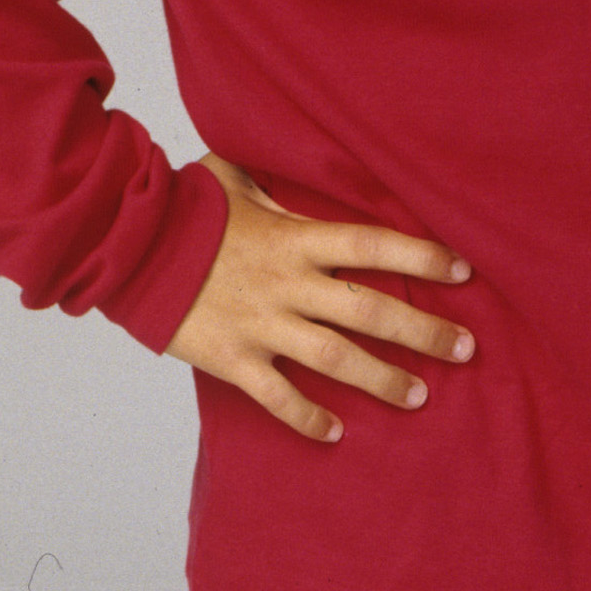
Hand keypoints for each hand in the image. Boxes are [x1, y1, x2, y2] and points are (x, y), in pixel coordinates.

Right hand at [166, 153, 472, 442]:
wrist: (123, 245)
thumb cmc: (180, 209)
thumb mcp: (232, 177)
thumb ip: (274, 179)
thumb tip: (293, 156)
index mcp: (294, 238)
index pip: (375, 244)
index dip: (424, 256)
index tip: (465, 271)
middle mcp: (287, 283)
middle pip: (372, 310)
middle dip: (425, 331)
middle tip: (466, 349)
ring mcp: (261, 323)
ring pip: (338, 358)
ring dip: (383, 380)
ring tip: (420, 395)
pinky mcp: (231, 358)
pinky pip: (278, 397)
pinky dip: (308, 418)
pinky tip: (336, 433)